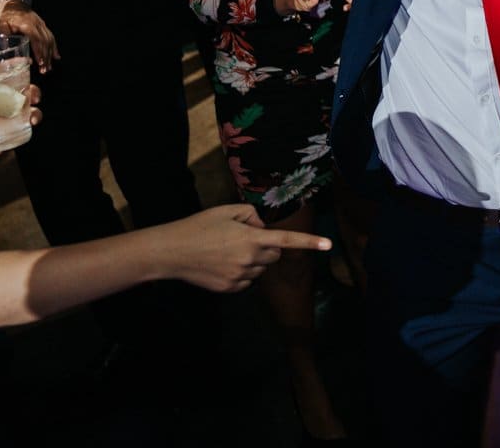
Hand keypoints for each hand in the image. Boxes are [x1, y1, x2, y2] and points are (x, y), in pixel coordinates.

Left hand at [0, 0, 58, 72]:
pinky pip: (51, 36)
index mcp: (27, 24)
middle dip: (46, 57)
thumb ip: (6, 37)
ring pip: (50, 40)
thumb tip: (9, 50)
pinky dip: (54, 47)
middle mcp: (37, 24)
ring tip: (49, 67)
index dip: (39, 51)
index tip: (40, 62)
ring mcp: (42, 24)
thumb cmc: (4, 15)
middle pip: (45, 42)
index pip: (36, 39)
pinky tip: (56, 56)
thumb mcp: (2, 25)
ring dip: (50, 54)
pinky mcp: (43, 25)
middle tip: (45, 69)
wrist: (10, 3)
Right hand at [149, 204, 331, 292]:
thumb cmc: (199, 227)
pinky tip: (222, 264)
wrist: (171, 252)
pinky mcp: (230, 289)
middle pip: (274, 255)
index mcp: (251, 239)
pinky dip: (242, 272)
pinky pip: (247, 280)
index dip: (310, 242)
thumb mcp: (226, 211)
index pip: (287, 241)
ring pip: (260, 268)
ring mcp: (240, 277)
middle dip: (267, 247)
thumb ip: (251, 216)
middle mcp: (249, 260)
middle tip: (244, 238)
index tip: (329, 245)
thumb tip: (262, 228)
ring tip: (227, 251)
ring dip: (254, 260)